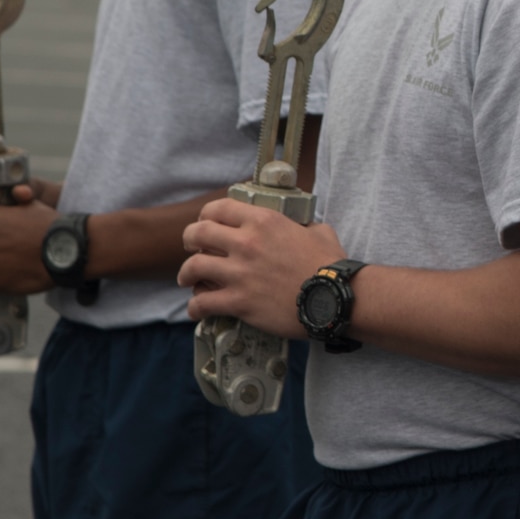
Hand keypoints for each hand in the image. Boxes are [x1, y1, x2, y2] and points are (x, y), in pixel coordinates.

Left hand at [179, 199, 346, 339]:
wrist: (333, 298)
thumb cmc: (329, 265)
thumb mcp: (319, 231)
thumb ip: (303, 226)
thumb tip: (302, 228)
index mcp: (264, 221)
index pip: (219, 208)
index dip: (206, 215)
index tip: (206, 223)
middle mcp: (247, 243)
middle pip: (197, 233)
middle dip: (189, 240)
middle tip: (192, 249)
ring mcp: (240, 273)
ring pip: (193, 267)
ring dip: (186, 274)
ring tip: (188, 280)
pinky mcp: (239, 301)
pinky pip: (202, 303)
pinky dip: (196, 307)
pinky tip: (198, 310)